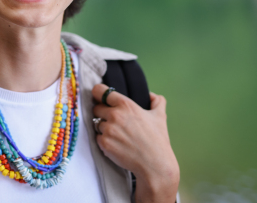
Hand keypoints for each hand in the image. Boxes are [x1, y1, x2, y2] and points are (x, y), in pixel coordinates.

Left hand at [92, 85, 178, 202]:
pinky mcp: (104, 143)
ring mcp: (108, 130)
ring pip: (97, 124)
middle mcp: (115, 115)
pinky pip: (97, 137)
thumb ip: (157, 101)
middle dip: (102, 113)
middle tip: (114, 121)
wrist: (155, 165)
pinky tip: (116, 144)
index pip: (100, 91)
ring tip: (118, 135)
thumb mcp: (160, 116)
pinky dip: (104, 140)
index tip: (99, 96)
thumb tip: (150, 94)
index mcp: (126, 105)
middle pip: (96, 108)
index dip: (98, 93)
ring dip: (104, 128)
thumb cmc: (158, 140)